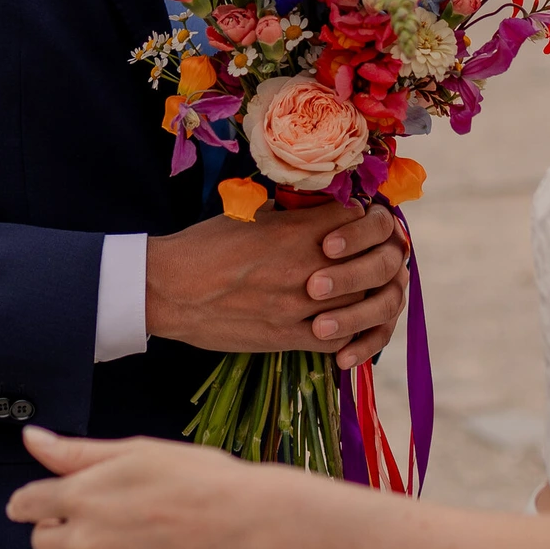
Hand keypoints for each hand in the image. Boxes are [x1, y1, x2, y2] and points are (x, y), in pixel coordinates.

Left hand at [7, 427, 262, 548]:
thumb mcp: (135, 452)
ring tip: (119, 547)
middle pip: (41, 545)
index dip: (32, 504)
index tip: (42, 506)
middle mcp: (85, 539)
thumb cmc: (197, 479)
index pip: (25, 506)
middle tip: (95, 521)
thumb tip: (31, 438)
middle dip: (57, 533)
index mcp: (82, 495)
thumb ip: (76, 452)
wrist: (246, 524)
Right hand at [145, 201, 406, 368]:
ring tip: (363, 290)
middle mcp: (306, 267)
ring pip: (361, 303)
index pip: (361, 220)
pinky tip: (343, 326)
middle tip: (375, 257)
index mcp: (296, 231)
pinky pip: (336, 339)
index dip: (369, 220)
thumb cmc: (204, 246)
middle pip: (372, 263)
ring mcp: (298, 306)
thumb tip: (320, 209)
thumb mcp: (250, 215)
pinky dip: (348, 334)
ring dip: (366, 296)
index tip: (365, 223)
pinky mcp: (286, 337)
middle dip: (380, 258)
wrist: (169, 289)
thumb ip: (292, 215)